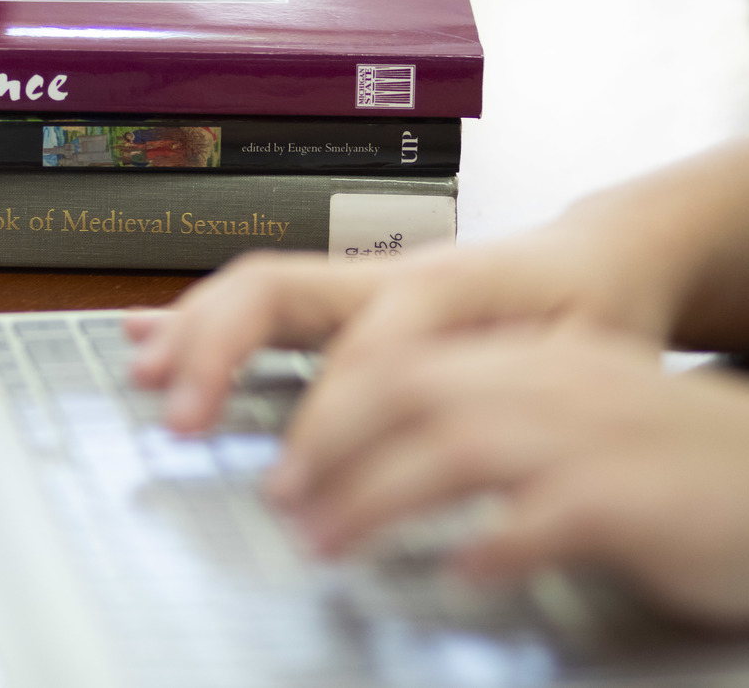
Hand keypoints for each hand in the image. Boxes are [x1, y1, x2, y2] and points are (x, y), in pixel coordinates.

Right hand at [128, 218, 686, 432]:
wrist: (605, 258)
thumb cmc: (601, 312)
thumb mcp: (595, 360)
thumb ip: (535, 398)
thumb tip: (476, 453)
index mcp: (447, 286)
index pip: (361, 351)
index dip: (322, 420)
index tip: (296, 489)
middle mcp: (388, 272)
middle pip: (276, 286)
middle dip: (217, 349)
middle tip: (181, 419)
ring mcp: (358, 278)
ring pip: (254, 286)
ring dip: (193, 331)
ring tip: (144, 376)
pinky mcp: (343, 295)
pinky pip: (258, 296)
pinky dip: (198, 317)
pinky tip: (145, 334)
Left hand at [267, 332, 748, 627]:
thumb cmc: (688, 466)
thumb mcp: (580, 416)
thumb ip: (493, 420)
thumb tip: (391, 455)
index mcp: (536, 360)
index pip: (405, 360)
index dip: (330, 406)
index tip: (283, 458)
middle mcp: (555, 383)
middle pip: (409, 392)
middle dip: (329, 446)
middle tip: (281, 502)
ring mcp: (595, 435)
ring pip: (456, 447)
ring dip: (376, 496)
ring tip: (328, 541)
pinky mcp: (636, 498)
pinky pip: (547, 515)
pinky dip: (492, 543)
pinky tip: (459, 572)